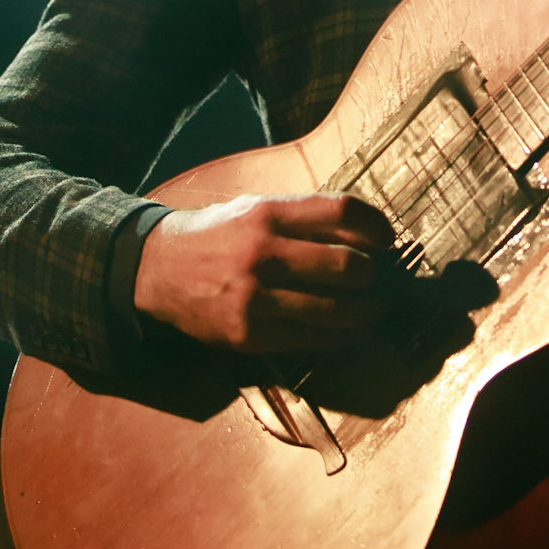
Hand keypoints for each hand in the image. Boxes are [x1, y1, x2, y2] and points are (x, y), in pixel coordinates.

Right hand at [133, 191, 394, 353]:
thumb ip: (304, 218)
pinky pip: (309, 338)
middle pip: (345, 264)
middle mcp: (262, 251)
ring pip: (333, 309)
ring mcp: (254, 296)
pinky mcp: (247, 333)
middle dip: (372, 276)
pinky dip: (340, 338)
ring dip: (365, 312)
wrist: (158, 268)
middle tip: (378, 281)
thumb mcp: (256, 209)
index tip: (389, 240)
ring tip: (376, 310)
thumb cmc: (220, 234)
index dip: (375, 226)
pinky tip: (352, 333)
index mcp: (268, 212)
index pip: (341, 212)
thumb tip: (366, 236)